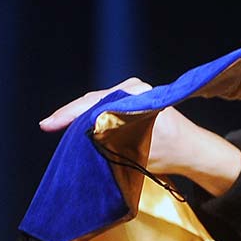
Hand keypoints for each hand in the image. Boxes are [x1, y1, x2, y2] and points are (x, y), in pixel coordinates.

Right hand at [39, 78, 240, 195]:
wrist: (193, 151)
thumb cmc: (171, 152)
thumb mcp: (137, 149)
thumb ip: (111, 139)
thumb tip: (83, 134)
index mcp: (137, 96)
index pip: (95, 102)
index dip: (69, 114)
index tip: (48, 124)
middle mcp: (135, 89)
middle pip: (93, 100)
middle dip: (70, 114)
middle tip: (47, 125)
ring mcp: (134, 93)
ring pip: (98, 102)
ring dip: (80, 115)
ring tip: (56, 125)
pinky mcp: (133, 101)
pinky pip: (106, 105)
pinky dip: (92, 115)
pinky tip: (77, 124)